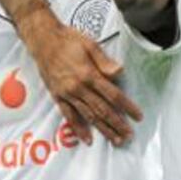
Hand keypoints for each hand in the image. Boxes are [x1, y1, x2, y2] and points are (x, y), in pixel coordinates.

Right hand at [18, 9, 142, 145]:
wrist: (43, 40)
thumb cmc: (67, 39)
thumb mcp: (90, 44)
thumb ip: (104, 61)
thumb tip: (119, 72)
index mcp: (89, 74)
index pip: (113, 95)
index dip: (127, 107)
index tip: (137, 116)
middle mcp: (78, 87)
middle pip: (102, 110)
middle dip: (118, 124)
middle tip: (129, 135)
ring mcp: (67, 94)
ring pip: (88, 116)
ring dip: (103, 129)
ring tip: (115, 140)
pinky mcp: (58, 96)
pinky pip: (69, 116)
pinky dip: (78, 129)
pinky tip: (87, 138)